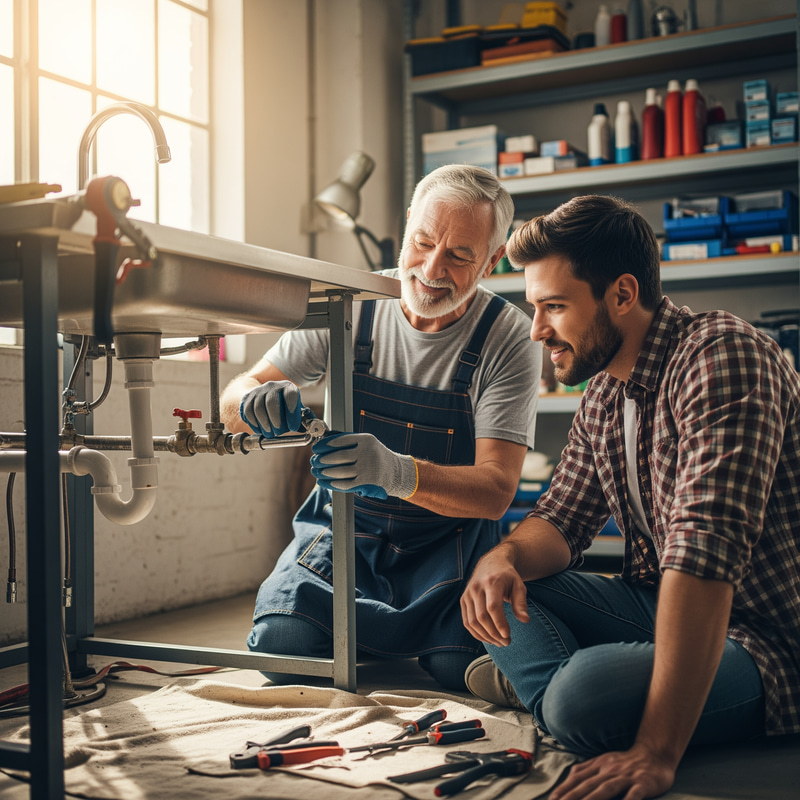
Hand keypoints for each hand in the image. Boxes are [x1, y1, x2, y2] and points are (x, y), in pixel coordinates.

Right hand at [239, 380, 304, 437]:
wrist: (266, 396)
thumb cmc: (284, 407)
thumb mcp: (296, 410)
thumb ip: (304, 420)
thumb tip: (314, 429)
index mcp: (288, 387)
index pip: (290, 395)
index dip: (292, 412)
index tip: (293, 427)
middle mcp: (273, 386)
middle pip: (272, 402)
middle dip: (276, 420)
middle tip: (279, 432)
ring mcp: (259, 391)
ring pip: (258, 407)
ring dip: (264, 424)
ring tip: (270, 433)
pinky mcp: (247, 397)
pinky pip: (248, 411)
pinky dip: (254, 423)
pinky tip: (260, 429)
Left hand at [310, 432, 416, 499]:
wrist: (395, 472)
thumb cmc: (375, 455)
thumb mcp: (367, 443)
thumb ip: (348, 440)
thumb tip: (324, 439)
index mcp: (366, 440)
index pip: (340, 441)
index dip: (324, 445)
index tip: (316, 448)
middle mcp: (367, 453)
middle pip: (338, 457)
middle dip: (322, 460)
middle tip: (314, 461)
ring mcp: (367, 469)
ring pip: (339, 472)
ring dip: (324, 472)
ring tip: (317, 471)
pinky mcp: (365, 483)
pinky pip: (344, 484)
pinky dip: (331, 483)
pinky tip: (324, 481)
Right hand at [460, 548, 528, 646]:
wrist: (491, 563)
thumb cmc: (507, 576)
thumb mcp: (519, 585)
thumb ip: (521, 603)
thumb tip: (525, 620)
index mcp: (491, 582)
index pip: (493, 606)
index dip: (499, 623)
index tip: (508, 636)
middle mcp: (476, 588)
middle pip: (481, 616)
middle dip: (494, 633)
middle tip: (506, 642)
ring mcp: (468, 594)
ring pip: (472, 621)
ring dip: (485, 636)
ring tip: (499, 642)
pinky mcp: (463, 600)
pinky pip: (466, 621)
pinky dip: (476, 633)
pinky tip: (488, 638)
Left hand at [550, 745, 675, 799]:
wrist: (655, 754)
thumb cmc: (626, 762)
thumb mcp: (604, 761)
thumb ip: (587, 769)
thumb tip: (568, 777)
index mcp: (599, 765)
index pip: (577, 778)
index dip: (564, 789)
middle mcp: (609, 770)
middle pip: (588, 785)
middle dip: (572, 797)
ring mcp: (626, 777)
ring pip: (606, 789)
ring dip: (592, 799)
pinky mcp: (642, 784)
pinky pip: (633, 795)